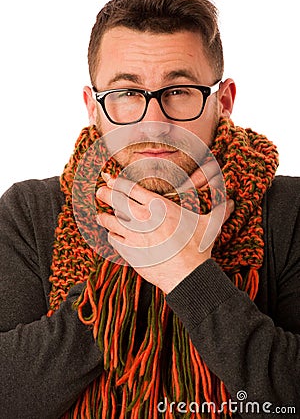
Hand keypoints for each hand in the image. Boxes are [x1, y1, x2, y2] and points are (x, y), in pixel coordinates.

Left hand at [96, 171, 233, 293]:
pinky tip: (111, 235)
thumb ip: (218, 208)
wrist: (187, 274)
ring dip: (104, 216)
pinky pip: (113, 239)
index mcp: (159, 206)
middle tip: (100, 191)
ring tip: (100, 215)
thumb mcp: (210, 224)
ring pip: (110, 220)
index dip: (117, 181)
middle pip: (116, 199)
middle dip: (105, 193)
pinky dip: (111, 236)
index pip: (131, 188)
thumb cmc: (197, 247)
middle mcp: (142, 217)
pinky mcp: (129, 251)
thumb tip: (232, 200)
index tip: (110, 178)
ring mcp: (133, 234)